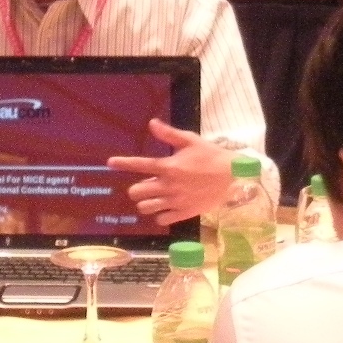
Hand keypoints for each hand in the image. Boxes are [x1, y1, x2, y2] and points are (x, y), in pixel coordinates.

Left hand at [107, 120, 234, 224]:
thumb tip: (151, 123)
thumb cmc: (210, 155)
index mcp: (169, 166)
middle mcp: (168, 185)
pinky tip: (165, 209)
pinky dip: (160, 215)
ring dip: (146, 203)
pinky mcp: (184, 213)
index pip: (140, 165)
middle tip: (144, 185)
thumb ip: (169, 134)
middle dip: (136, 188)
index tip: (110, 162)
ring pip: (146, 208)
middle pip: (137, 192)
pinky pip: (162, 220)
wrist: (232, 175)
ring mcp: (175, 201)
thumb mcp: (190, 140)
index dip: (122, 163)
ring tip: (153, 198)